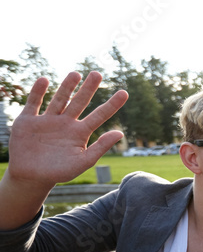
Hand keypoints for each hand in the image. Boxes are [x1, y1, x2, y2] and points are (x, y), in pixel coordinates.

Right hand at [7, 72, 127, 189]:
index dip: (112, 104)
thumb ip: (100, 147)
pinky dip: (38, 92)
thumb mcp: (83, 162)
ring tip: (76, 74)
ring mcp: (47, 120)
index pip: (100, 115)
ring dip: (67, 87)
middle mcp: (66, 123)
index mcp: (80, 132)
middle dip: (88, 88)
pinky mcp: (28, 120)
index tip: (125, 93)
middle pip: (80, 102)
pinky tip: (44, 80)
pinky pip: (34, 103)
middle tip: (97, 74)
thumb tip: (120, 133)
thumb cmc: (59, 172)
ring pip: (59, 99)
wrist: (31, 177)